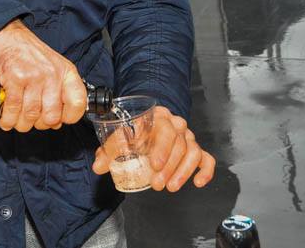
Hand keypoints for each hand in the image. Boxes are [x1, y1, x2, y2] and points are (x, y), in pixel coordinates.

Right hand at [0, 19, 87, 132]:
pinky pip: (13, 109)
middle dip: (40, 124)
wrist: (9, 37)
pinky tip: (7, 119)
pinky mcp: (15, 79)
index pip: (78, 103)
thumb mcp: (56, 67)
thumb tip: (58, 121)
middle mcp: (52, 74)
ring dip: (22, 124)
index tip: (60, 119)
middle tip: (34, 120)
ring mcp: (33, 77)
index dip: (69, 117)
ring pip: (31, 116)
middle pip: (51, 116)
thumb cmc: (31, 54)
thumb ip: (60, 91)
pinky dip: (8, 119)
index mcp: (66, 72)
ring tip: (18, 120)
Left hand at [92, 106, 214, 191]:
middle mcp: (176, 124)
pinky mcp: (195, 149)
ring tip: (171, 187)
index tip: (155, 164)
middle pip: (179, 143)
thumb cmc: (136, 131)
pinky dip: (205, 170)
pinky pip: (206, 158)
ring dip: (183, 171)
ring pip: (192, 151)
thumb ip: (109, 150)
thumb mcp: (121, 136)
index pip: (163, 129)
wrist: (149, 124)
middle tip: (157, 183)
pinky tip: (198, 182)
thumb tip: (99, 166)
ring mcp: (187, 136)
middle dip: (169, 166)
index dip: (161, 147)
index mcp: (157, 117)